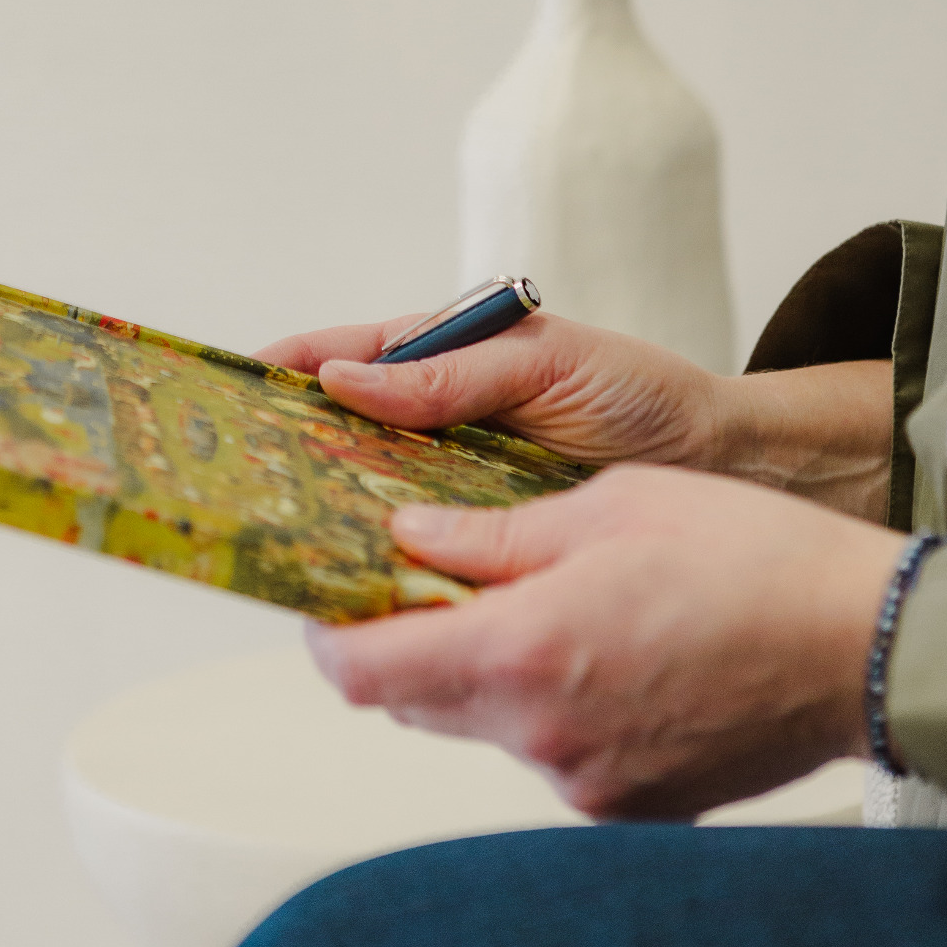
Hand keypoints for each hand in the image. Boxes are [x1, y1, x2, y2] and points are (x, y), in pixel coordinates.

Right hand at [259, 315, 893, 517]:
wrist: (723, 469)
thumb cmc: (638, 395)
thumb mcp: (549, 362)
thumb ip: (452, 373)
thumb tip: (342, 379)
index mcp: (440, 357)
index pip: (338, 356)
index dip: (278, 370)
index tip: (224, 391)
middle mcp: (432, 422)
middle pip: (334, 435)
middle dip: (283, 452)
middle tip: (232, 479)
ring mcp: (451, 485)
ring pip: (365, 502)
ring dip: (327, 520)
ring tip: (276, 543)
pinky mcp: (478, 541)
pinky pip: (416, 554)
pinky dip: (384, 568)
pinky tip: (358, 590)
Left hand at [306, 464, 905, 818]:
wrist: (863, 642)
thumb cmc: (747, 555)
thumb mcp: (606, 505)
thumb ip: (491, 533)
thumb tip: (408, 538)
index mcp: (522, 652)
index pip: (365, 673)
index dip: (326, 634)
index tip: (322, 598)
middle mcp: (542, 734)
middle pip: (417, 700)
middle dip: (405, 639)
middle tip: (426, 575)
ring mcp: (585, 780)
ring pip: (485, 723)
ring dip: (484, 666)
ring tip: (538, 597)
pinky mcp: (628, 803)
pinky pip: (550, 748)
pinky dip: (547, 698)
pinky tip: (600, 645)